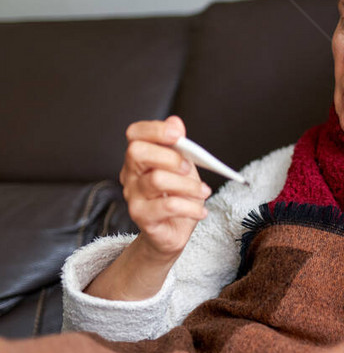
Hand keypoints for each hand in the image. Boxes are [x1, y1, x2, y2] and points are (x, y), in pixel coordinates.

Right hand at [119, 115, 210, 261]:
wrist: (172, 231)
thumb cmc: (178, 195)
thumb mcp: (184, 168)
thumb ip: (179, 146)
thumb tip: (175, 121)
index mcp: (140, 157)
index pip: (135, 134)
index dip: (155, 130)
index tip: (178, 134)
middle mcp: (130, 174)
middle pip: (138, 152)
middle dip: (169, 156)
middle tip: (188, 168)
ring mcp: (133, 196)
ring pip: (157, 180)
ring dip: (188, 185)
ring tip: (203, 192)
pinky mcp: (142, 217)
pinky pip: (168, 206)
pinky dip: (191, 207)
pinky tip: (201, 211)